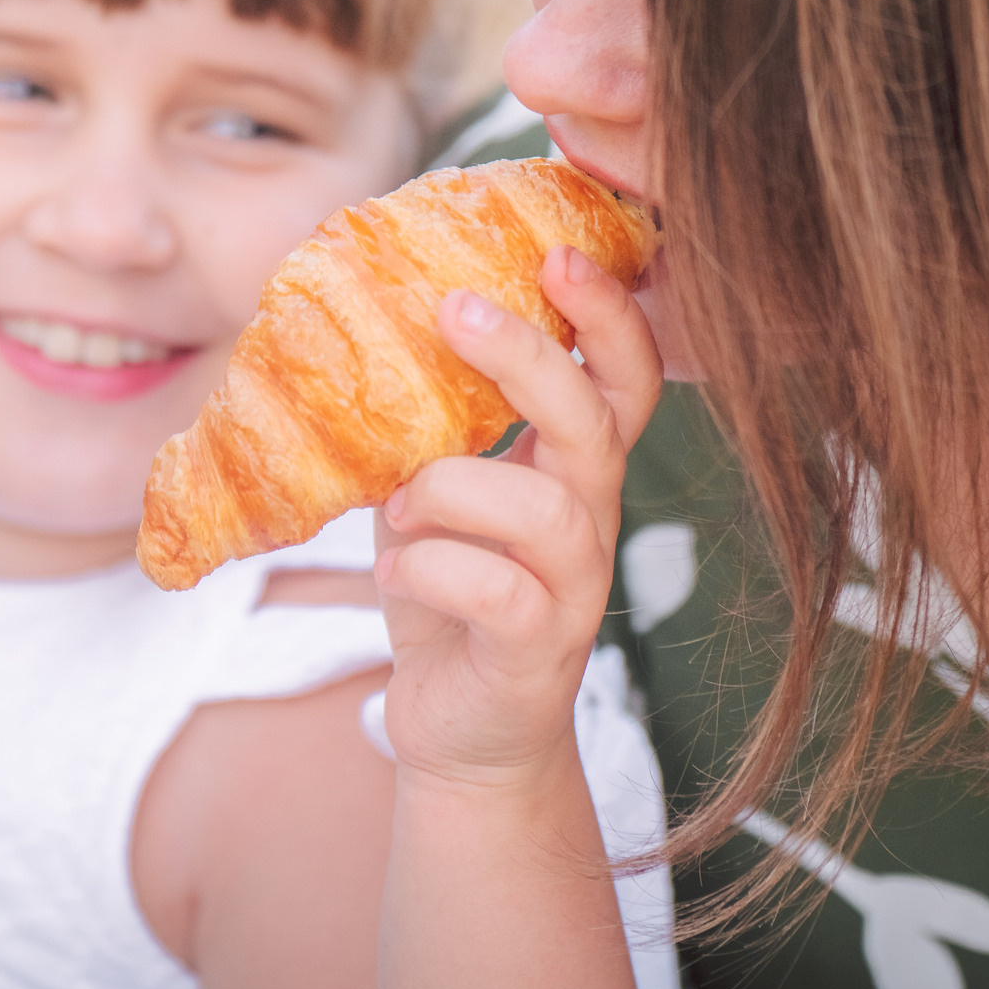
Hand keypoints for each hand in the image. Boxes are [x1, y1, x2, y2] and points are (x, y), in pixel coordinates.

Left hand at [373, 244, 663, 792]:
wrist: (462, 736)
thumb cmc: (450, 595)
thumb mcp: (435, 495)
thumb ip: (427, 426)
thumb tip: (363, 329)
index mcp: (574, 467)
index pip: (624, 376)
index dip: (609, 313)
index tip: (557, 251)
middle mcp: (590, 518)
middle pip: (597, 421)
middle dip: (531, 356)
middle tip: (456, 311)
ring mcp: (575, 589)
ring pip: (549, 508)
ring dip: (456, 487)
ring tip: (402, 502)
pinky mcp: (539, 652)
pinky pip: (501, 593)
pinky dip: (433, 570)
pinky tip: (395, 569)